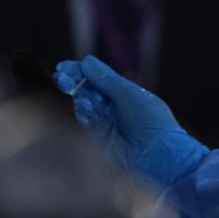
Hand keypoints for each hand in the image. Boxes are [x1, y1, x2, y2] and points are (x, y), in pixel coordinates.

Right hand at [55, 55, 207, 186]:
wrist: (157, 156)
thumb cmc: (150, 120)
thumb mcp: (129, 94)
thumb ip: (106, 79)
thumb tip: (86, 62)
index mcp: (124, 93)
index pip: (98, 78)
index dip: (81, 72)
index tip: (64, 67)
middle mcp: (113, 106)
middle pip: (88, 90)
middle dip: (73, 82)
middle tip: (60, 76)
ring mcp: (105, 122)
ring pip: (84, 104)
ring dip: (77, 95)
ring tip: (70, 88)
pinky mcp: (98, 138)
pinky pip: (85, 121)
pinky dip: (82, 111)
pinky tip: (84, 106)